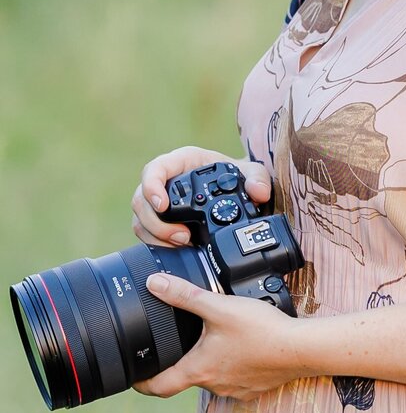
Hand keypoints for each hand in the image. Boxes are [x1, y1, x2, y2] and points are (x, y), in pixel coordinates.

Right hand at [131, 146, 271, 246]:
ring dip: (156, 235)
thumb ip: (257, 179)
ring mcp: (160, 202)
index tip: (162, 205)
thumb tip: (258, 192)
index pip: (155, 169)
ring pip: (140, 219)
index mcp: (182, 162)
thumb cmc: (238, 176)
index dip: (152, 186)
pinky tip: (177, 249)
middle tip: (182, 236)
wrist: (236, 191)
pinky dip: (157, 243)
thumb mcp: (251, 173)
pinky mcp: (161, 221)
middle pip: (141, 199)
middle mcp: (166, 180)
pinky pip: (146, 233)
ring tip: (183, 244)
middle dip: (157, 222)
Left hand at [132, 274, 305, 400]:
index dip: (141, 382)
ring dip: (208, 361)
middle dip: (180, 362)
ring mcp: (235, 388)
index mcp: (199, 369)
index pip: (159, 386)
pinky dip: (232, 364)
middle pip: (187, 378)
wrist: (301, 349)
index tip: (133, 376)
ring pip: (212, 377)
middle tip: (176, 344)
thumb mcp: (219, 307)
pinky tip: (241, 346)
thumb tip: (154, 284)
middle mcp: (214, 385)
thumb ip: (185, 295)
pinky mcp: (254, 387)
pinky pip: (235, 378)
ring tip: (212, 338)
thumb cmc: (261, 330)